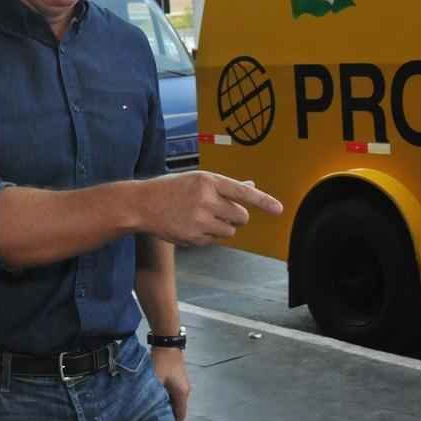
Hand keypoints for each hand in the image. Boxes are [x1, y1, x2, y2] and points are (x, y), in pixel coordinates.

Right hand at [140, 171, 282, 246]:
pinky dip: (208, 236)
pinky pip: (214, 240)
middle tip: (222, 211)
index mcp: (207, 181)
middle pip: (241, 216)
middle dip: (237, 216)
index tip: (279, 209)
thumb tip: (250, 184)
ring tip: (202, 217)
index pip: (242, 192)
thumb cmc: (171, 189)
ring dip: (223, 227)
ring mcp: (199, 220)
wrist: (141, 204)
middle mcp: (205, 200)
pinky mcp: (193, 237)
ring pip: (230, 231)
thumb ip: (225, 185)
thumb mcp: (197, 180)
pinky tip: (191, 225)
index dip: (263, 201)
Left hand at [149, 346, 190, 420]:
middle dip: (168, 415)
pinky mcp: (178, 376)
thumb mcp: (155, 380)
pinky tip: (156, 396)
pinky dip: (167, 397)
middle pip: (178, 408)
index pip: (180, 415)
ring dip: (167, 405)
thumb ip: (153, 395)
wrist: (167, 341)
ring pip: (175, 400)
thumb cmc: (161, 362)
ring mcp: (183, 382)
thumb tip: (145, 409)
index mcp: (182, 393)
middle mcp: (186, 390)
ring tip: (153, 410)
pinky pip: (174, 392)